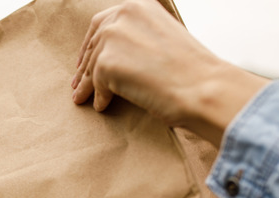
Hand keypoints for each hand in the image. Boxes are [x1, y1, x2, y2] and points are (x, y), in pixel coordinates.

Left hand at [71, 0, 267, 144]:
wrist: (201, 87)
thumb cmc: (191, 70)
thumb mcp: (163, 37)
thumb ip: (138, 38)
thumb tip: (116, 54)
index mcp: (138, 6)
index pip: (103, 23)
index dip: (92, 43)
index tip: (86, 58)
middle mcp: (122, 15)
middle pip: (93, 45)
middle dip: (85, 65)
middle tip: (77, 82)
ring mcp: (112, 38)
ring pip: (91, 65)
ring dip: (86, 84)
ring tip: (81, 98)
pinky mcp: (106, 63)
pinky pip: (95, 85)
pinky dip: (98, 97)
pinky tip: (102, 106)